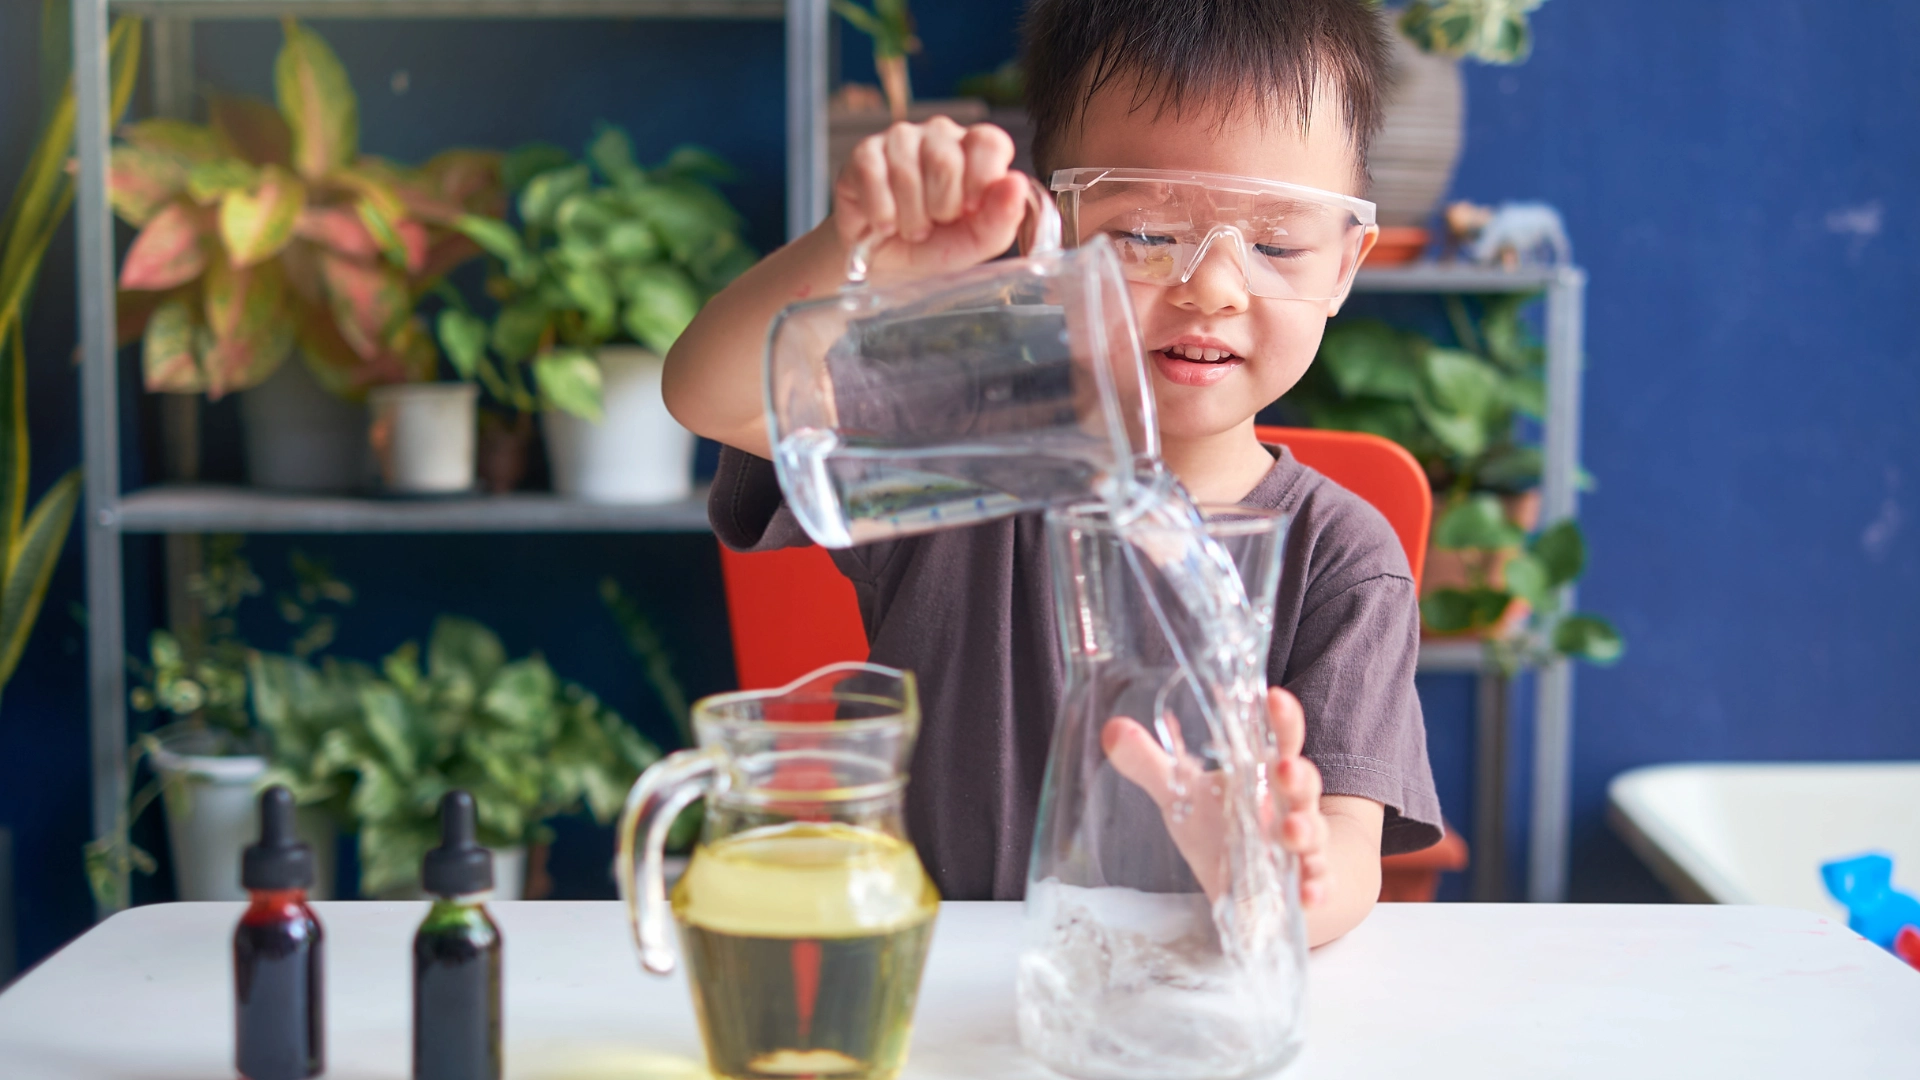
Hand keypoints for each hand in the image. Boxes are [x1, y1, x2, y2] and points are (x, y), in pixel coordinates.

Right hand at [832, 117, 1027, 279]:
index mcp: (976, 152)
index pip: (989, 141)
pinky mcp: (864, 152)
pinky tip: (885, 223)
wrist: (884, 264)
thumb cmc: (934, 247)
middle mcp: (941, 136)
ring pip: (907, 172)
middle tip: (935, 225)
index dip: (981, 179)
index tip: (971, 211)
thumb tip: (1015, 183)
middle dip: (940, 208)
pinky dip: (881, 213)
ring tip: (910, 228)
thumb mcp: (975, 243)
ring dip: (910, 218)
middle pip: (945, 160)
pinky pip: (873, 176)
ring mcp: (901, 138)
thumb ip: (1001, 218)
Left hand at [1102, 687, 1333, 906]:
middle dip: (1297, 775)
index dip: (1281, 719)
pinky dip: (1317, 890)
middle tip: (1283, 768)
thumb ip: (1152, 765)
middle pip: (1301, 784)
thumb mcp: (1185, 797)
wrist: (1261, 889)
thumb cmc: (1224, 831)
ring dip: (1305, 831)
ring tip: (1290, 830)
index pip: (1278, 740)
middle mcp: (1288, 807)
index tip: (1275, 697)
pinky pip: (1318, 886)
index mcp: (1263, 777)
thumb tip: (1112, 729)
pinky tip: (1309, 894)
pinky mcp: (1303, 886)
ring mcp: (1300, 848)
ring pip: (1312, 833)